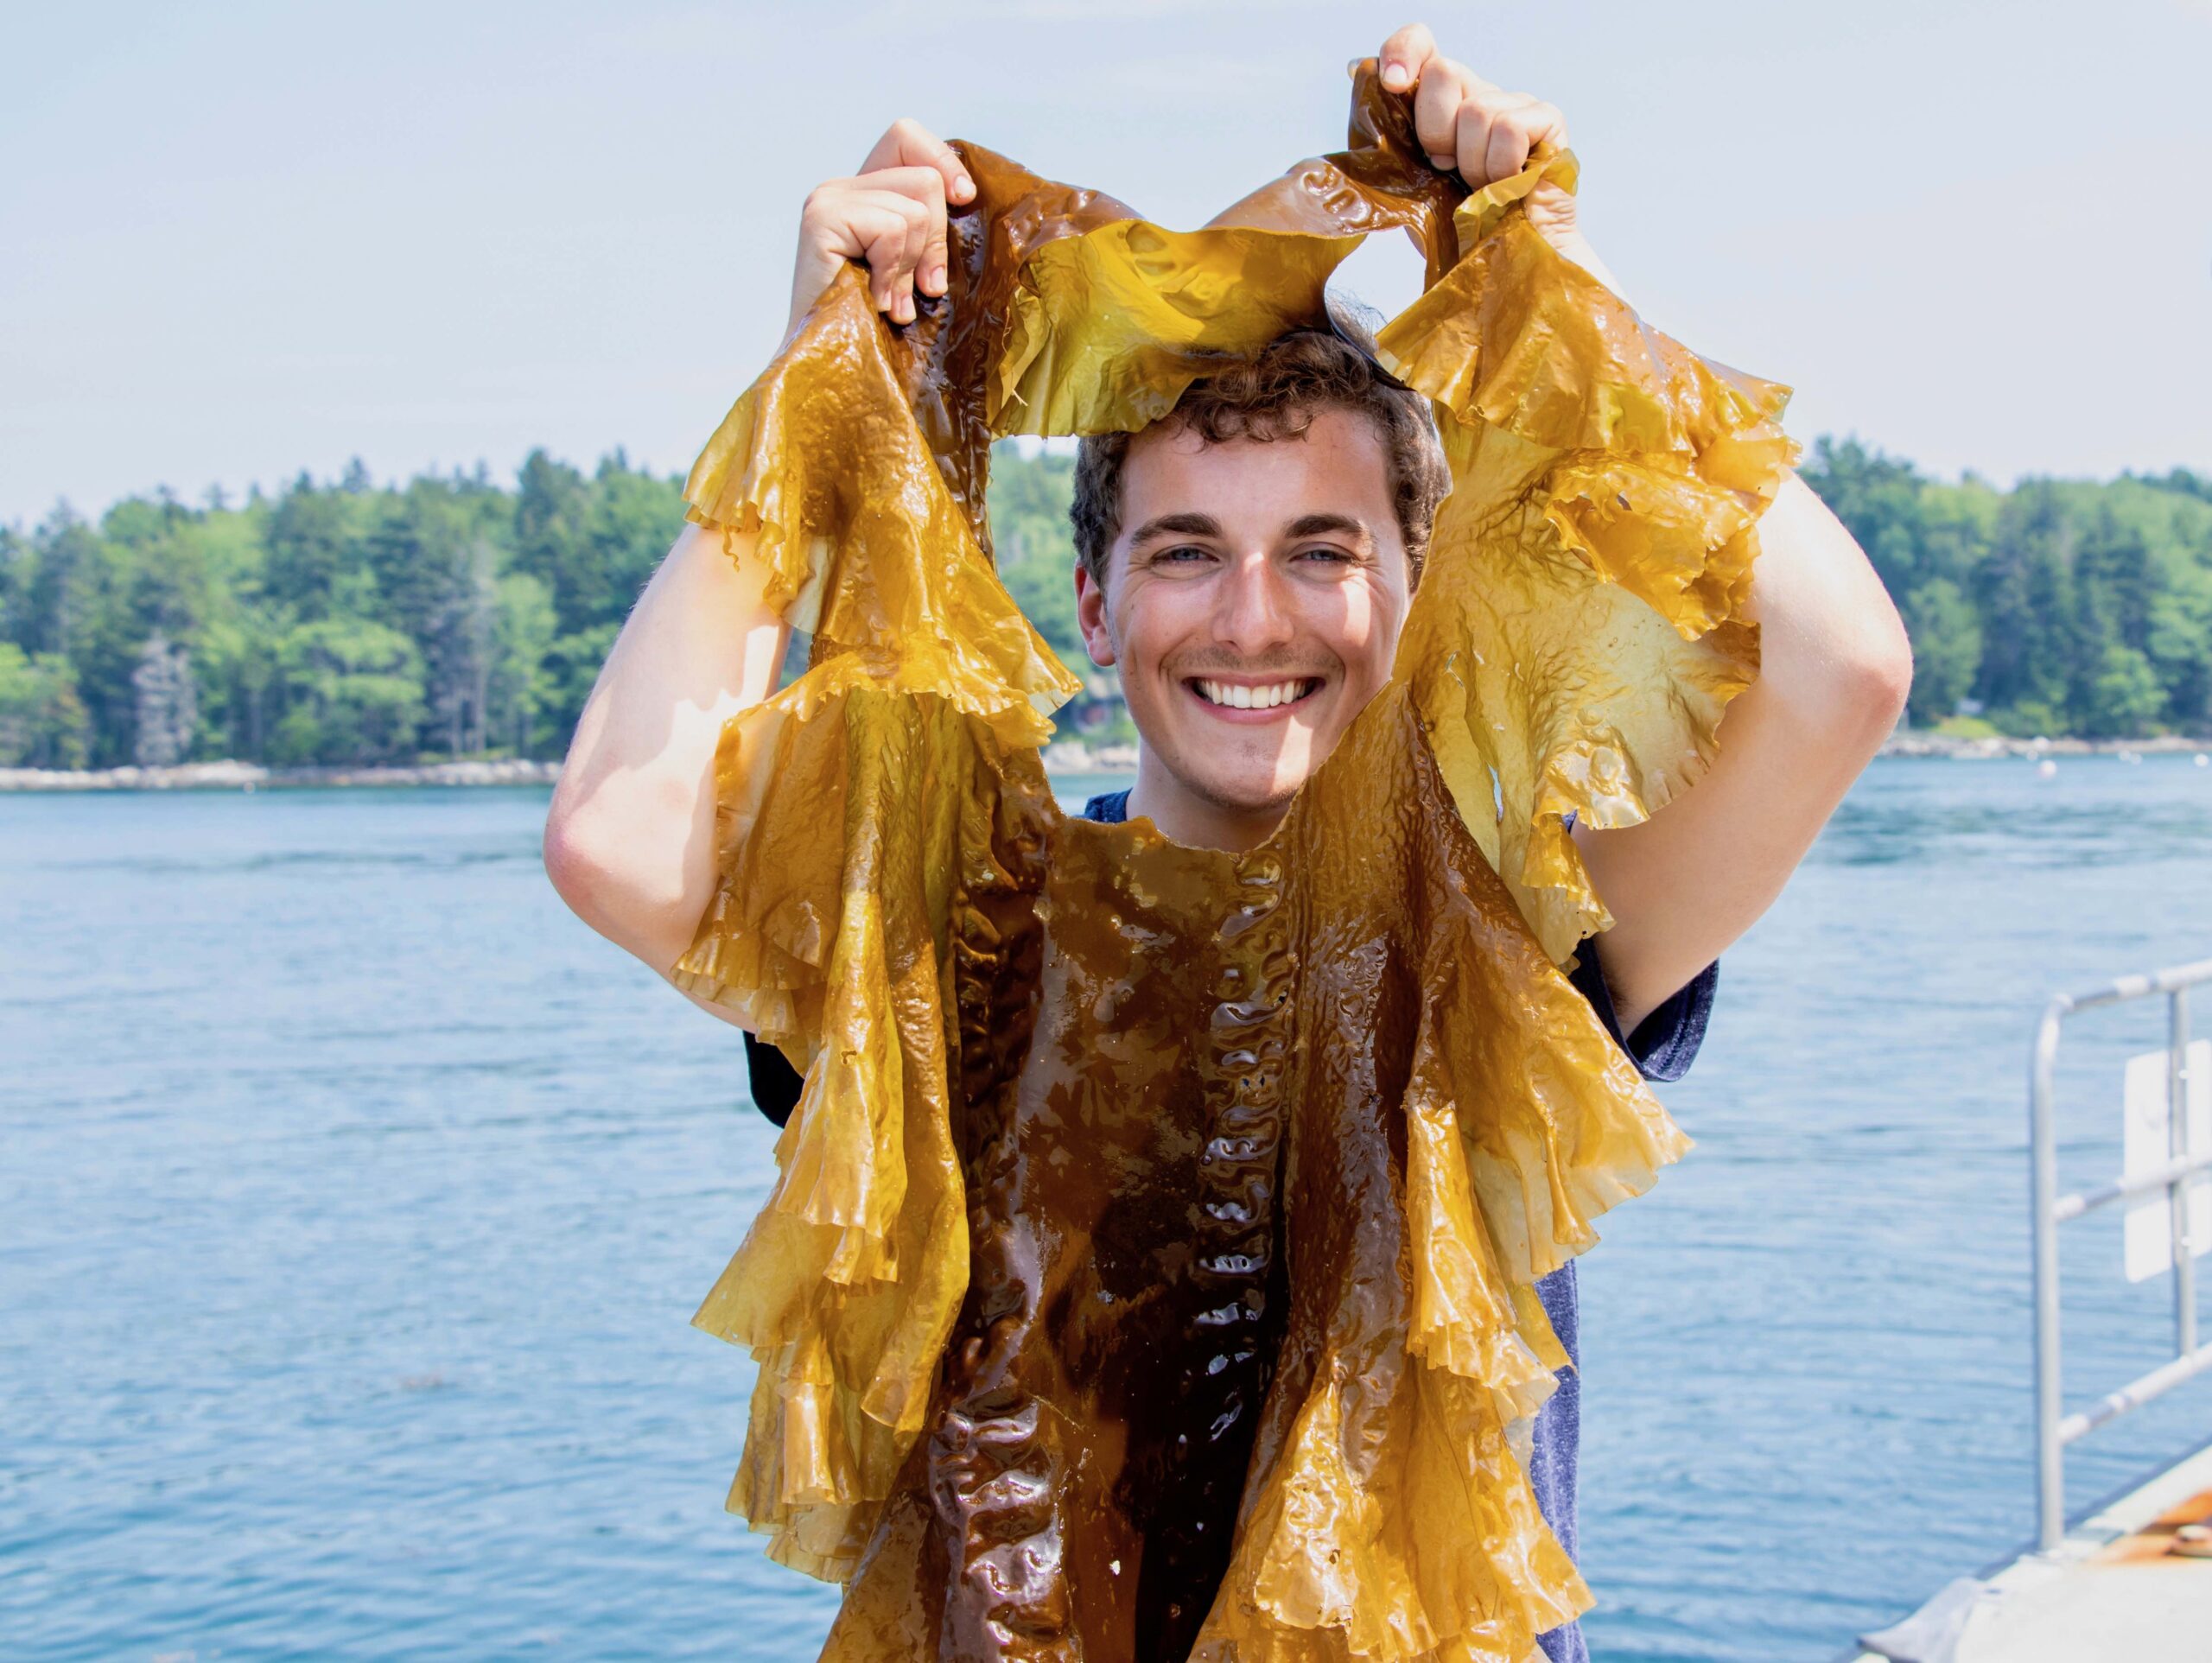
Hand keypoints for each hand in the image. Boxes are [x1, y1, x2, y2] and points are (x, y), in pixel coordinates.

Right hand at [788, 119, 974, 335]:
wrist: (831, 366)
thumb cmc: (875, 327)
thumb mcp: (912, 268)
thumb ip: (928, 229)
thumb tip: (965, 195)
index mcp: (861, 193)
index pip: (905, 137)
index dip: (941, 161)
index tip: (962, 199)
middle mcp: (840, 187)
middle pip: (924, 180)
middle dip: (935, 242)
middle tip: (922, 290)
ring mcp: (828, 199)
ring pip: (915, 210)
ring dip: (912, 267)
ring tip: (892, 302)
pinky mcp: (823, 218)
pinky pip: (893, 230)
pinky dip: (893, 273)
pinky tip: (875, 300)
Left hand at [1372, 24, 1602, 279]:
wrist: (1499, 266)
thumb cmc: (1453, 227)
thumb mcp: (1404, 179)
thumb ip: (1383, 131)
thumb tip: (1355, 69)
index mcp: (1441, 102)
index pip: (1420, 43)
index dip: (1404, 52)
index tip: (1394, 85)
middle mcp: (1478, 93)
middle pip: (1444, 71)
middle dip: (1435, 131)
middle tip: (1446, 167)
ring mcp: (1516, 103)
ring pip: (1478, 110)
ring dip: (1472, 164)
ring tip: (1480, 187)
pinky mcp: (1548, 121)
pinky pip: (1510, 129)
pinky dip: (1499, 167)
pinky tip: (1506, 185)